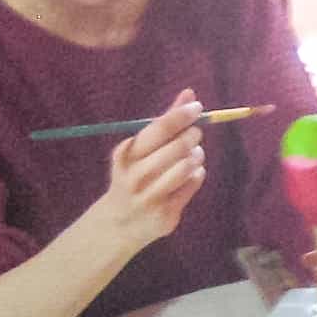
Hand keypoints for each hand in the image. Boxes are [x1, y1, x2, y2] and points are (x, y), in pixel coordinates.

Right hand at [91, 91, 204, 255]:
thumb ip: (165, 122)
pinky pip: (193, 184)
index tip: (196, 108)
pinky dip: (197, 174)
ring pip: (187, 167)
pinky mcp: (166, 213)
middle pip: (177, 147)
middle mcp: (135, 176)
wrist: (119, 223)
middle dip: (192, 136)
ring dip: (196, 156)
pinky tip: (189, 174)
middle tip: (195, 134)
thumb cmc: (134, 176)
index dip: (181, 115)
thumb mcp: (141, 148)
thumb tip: (189, 94)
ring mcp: (150, 197)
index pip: (159, 128)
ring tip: (193, 154)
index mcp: (126, 154)